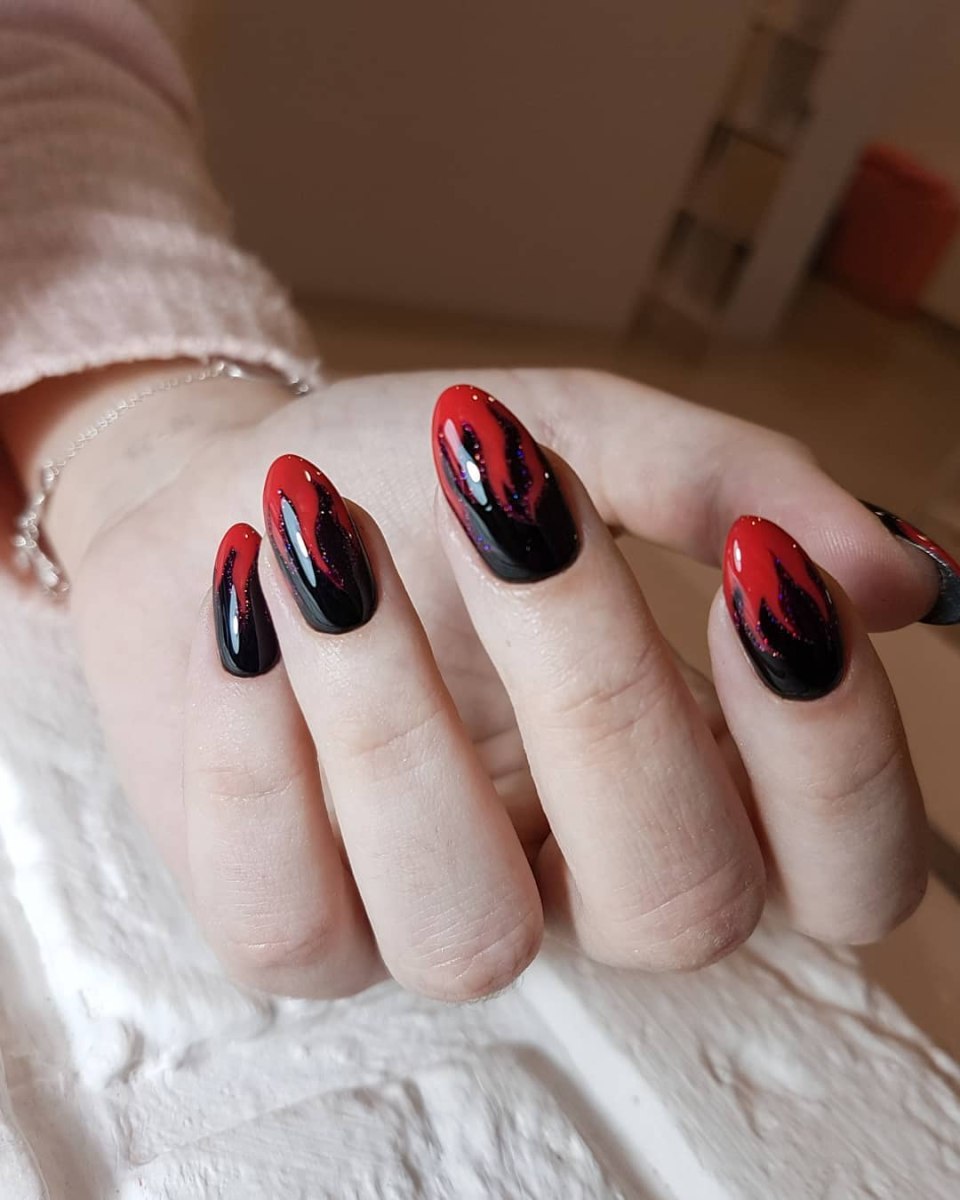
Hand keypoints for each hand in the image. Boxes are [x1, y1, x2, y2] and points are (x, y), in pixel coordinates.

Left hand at [40, 367, 936, 999]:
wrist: (230, 496)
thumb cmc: (415, 476)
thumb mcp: (579, 434)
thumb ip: (727, 484)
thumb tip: (910, 574)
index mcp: (691, 782)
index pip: (850, 872)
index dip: (832, 751)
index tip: (754, 567)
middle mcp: (581, 882)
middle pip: (679, 908)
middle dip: (597, 684)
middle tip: (511, 503)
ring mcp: (436, 926)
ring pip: (470, 934)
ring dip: (392, 710)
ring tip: (320, 538)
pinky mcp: (294, 936)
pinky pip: (292, 928)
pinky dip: (256, 749)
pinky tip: (243, 612)